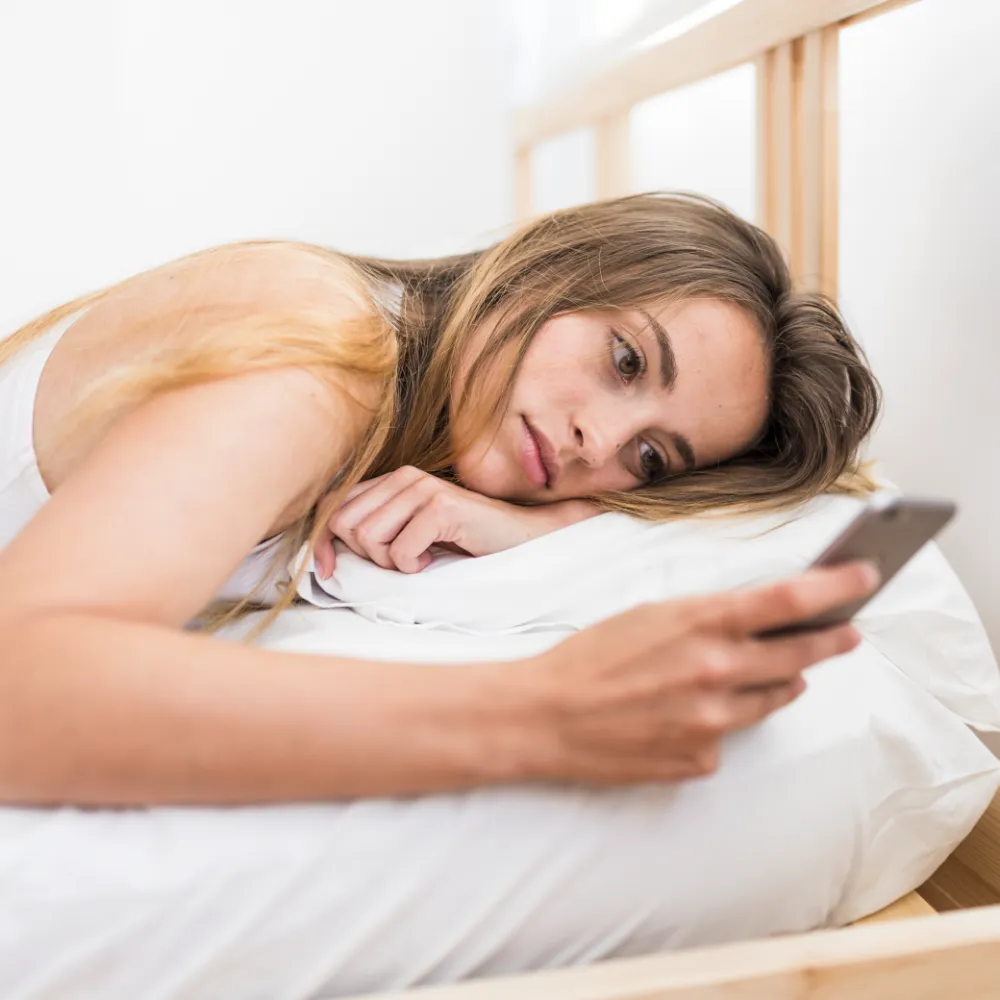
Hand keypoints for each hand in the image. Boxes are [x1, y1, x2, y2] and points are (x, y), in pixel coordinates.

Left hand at [314, 466, 596, 576]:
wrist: (517, 539)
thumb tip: (325, 554)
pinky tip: (433, 560)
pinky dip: (413, 567)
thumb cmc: (462, 542)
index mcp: (392, 480)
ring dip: (391, 563)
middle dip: (366, 556)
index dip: (322, 542)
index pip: (332, 506)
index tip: (329, 572)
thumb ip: (375, 530)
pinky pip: (400, 551)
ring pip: (370, 538)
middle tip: (400, 561)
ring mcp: (424, 489)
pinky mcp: (442, 507)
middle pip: (347, 525)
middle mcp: (404, 477)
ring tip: (418, 560)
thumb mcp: (410, 533)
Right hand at [512, 561, 878, 785]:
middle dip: (830, 640)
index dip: (835, 587)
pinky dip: (717, 721)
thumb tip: (760, 624)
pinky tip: (680, 713)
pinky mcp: (701, 759)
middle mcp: (716, 672)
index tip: (865, 577)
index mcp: (700, 624)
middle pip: (800, 653)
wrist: (543, 715)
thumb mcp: (649, 614)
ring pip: (773, 699)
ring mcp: (712, 722)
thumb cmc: (589, 657)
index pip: (788, 599)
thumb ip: (709, 619)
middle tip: (847, 632)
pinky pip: (729, 735)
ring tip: (742, 671)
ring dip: (772, 682)